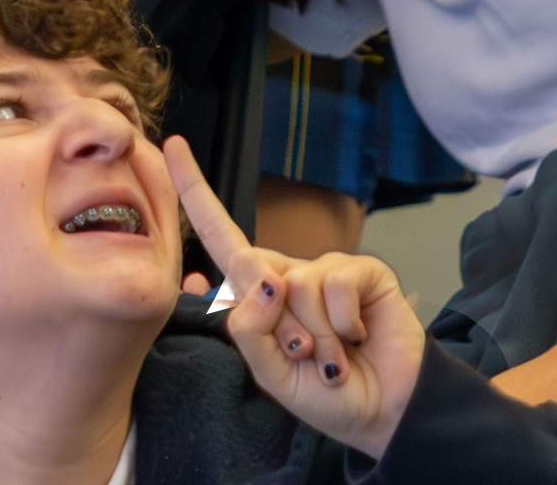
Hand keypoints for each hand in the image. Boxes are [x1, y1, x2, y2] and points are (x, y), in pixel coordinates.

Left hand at [165, 135, 425, 460]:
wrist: (384, 411)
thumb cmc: (325, 395)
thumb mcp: (273, 375)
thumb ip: (251, 331)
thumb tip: (264, 280)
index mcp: (259, 294)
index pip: (220, 237)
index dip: (195, 192)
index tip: (172, 145)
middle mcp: (288, 272)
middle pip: (250, 267)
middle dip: (275, 327)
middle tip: (304, 358)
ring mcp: (324, 267)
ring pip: (294, 285)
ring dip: (314, 336)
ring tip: (332, 356)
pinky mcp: (362, 270)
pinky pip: (334, 285)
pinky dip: (341, 324)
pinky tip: (356, 336)